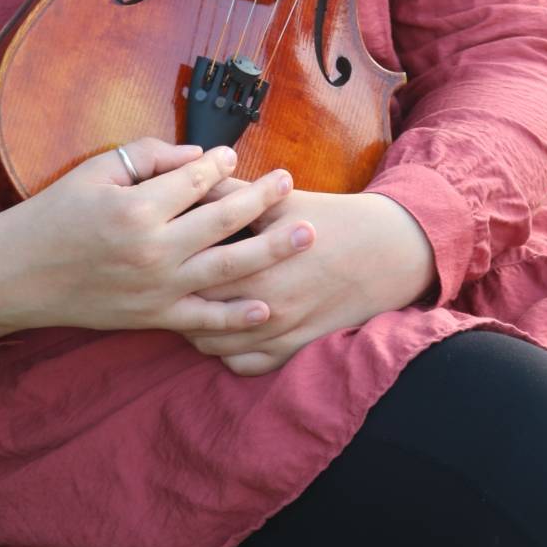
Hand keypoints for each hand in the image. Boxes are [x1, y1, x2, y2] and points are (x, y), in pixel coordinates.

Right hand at [0, 137, 314, 339]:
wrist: (19, 274)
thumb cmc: (55, 214)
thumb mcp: (94, 172)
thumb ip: (148, 157)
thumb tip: (198, 156)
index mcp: (136, 208)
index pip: (195, 180)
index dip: (221, 165)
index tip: (235, 157)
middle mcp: (152, 250)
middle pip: (223, 220)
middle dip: (263, 199)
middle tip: (290, 183)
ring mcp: (156, 289)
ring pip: (227, 268)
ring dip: (270, 251)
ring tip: (305, 235)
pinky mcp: (152, 317)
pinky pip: (203, 320)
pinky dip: (236, 317)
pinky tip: (265, 306)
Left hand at [185, 188, 437, 375]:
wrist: (387, 253)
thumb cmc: (332, 220)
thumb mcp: (283, 201)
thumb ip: (232, 194)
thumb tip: (189, 180)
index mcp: (259, 266)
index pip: (193, 273)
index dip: (171, 263)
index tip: (159, 251)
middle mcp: (266, 309)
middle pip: (197, 314)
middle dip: (175, 299)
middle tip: (164, 280)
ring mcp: (280, 335)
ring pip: (214, 347)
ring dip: (195, 328)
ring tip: (185, 305)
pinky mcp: (294, 352)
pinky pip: (244, 366)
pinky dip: (226, 353)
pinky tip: (219, 332)